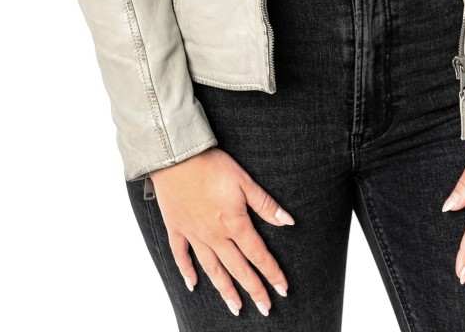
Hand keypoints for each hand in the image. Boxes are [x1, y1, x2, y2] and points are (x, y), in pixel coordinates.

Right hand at [148, 148, 294, 316]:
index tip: (283, 290)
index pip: (258, 254)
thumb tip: (288, 222)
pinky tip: (193, 285)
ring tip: (235, 307)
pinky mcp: (176, 228)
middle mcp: (215, 235)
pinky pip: (181, 256)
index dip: (272, 273)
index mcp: (234, 223)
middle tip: (265, 308)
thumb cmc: (212, 164)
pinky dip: (186, 272)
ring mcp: (194, 234)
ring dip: (225, 290)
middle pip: (237, 268)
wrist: (176, 156)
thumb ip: (265, 204)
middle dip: (253, 289)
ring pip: (212, 269)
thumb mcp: (244, 180)